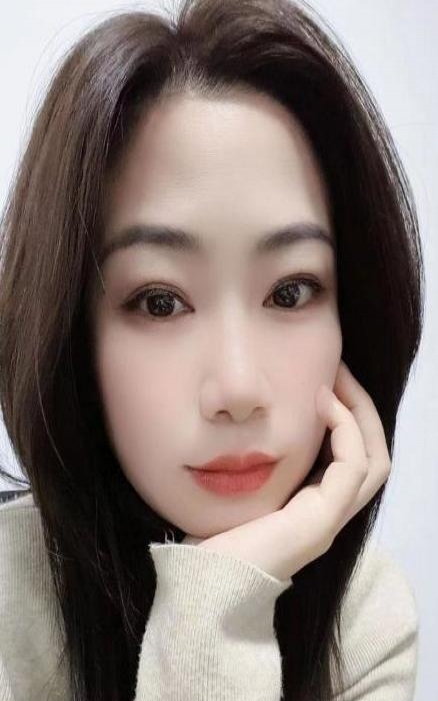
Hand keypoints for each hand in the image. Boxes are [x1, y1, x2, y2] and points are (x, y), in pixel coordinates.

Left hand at [182, 360, 390, 580]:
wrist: (202, 587)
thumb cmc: (211, 542)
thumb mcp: (241, 493)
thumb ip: (256, 467)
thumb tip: (240, 426)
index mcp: (312, 509)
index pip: (352, 460)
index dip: (346, 419)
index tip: (323, 381)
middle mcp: (329, 515)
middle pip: (374, 458)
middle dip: (361, 410)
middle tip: (339, 371)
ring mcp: (329, 520)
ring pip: (374, 461)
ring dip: (359, 413)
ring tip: (336, 379)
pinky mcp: (320, 521)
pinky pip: (352, 467)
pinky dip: (344, 429)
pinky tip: (321, 403)